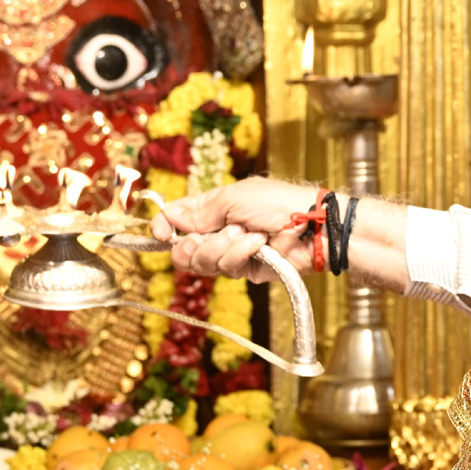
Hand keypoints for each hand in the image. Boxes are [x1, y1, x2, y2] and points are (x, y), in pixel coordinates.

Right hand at [152, 177, 320, 282]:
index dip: (163, 227)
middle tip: (202, 237)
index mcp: (211, 208)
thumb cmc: (276, 202)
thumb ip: (199, 212)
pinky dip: (241, 253)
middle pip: (182, 250)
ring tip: (246, 234)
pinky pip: (226, 268)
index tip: (159, 233)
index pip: (175, 220)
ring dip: (222, 246)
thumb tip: (171, 219)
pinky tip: (258, 244)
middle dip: (190, 244)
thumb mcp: (232, 198)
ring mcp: (230, 253)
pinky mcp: (244, 270)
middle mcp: (217, 231)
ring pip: (202, 262)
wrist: (311, 226)